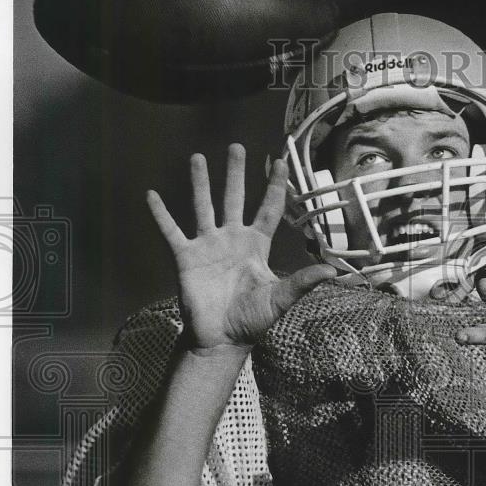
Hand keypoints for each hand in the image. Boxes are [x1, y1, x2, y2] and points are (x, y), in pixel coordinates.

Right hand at [146, 144, 334, 352]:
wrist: (221, 338)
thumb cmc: (252, 319)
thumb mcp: (280, 299)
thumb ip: (302, 282)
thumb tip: (333, 271)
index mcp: (256, 246)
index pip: (268, 209)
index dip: (274, 186)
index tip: (279, 161)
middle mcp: (231, 239)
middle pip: (235, 198)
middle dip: (236, 173)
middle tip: (237, 147)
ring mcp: (207, 246)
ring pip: (203, 206)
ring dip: (200, 183)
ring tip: (198, 158)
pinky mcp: (186, 257)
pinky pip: (171, 231)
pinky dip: (161, 214)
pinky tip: (152, 195)